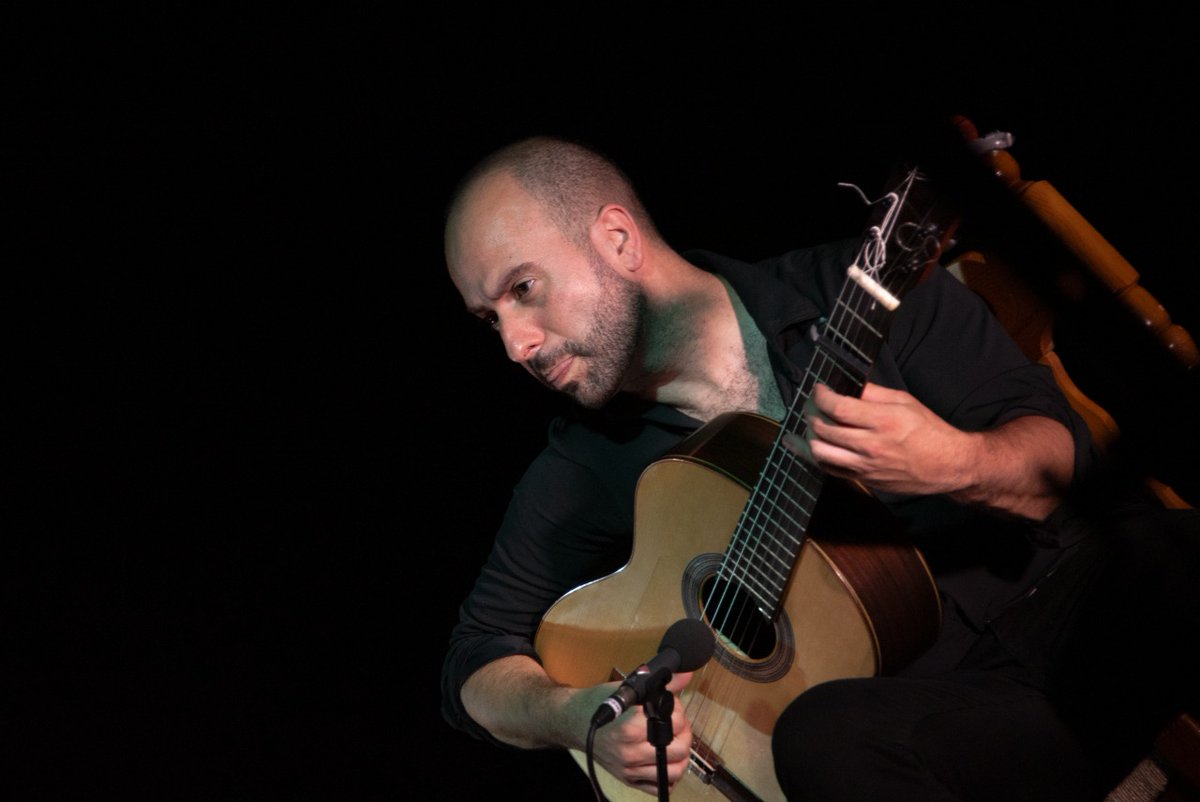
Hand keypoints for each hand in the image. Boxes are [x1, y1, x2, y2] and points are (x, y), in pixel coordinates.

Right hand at [587, 670, 694, 793]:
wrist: (572, 721)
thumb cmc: (597, 702)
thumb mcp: (628, 687)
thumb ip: (661, 684)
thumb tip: (685, 675)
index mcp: (629, 728)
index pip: (673, 723)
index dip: (678, 711)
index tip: (672, 705)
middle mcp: (629, 753)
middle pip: (678, 749)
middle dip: (684, 732)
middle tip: (677, 723)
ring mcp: (629, 769)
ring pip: (673, 772)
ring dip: (681, 755)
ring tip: (675, 740)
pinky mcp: (627, 779)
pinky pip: (659, 787)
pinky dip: (669, 776)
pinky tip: (666, 759)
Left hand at [782, 382, 973, 495]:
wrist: (947, 465)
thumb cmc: (929, 431)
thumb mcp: (906, 402)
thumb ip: (874, 393)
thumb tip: (850, 386)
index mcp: (883, 421)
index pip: (838, 407)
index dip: (822, 397)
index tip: (819, 390)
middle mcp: (871, 445)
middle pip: (825, 429)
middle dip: (814, 415)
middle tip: (814, 407)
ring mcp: (866, 466)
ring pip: (821, 452)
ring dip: (812, 437)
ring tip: (816, 427)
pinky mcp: (866, 480)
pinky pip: (831, 470)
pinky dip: (820, 457)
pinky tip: (820, 446)